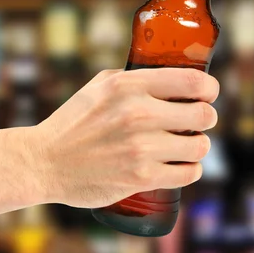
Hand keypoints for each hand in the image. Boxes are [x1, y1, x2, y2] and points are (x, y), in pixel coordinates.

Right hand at [31, 68, 218, 207]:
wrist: (43, 162)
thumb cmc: (75, 121)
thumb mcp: (101, 85)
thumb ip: (136, 77)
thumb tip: (172, 74)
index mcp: (130, 85)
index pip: (193, 82)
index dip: (210, 88)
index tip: (209, 94)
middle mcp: (138, 113)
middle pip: (204, 115)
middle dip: (207, 118)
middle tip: (198, 122)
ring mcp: (141, 148)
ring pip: (200, 146)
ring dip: (198, 146)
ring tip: (188, 145)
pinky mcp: (141, 177)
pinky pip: (189, 173)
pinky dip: (190, 170)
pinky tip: (182, 165)